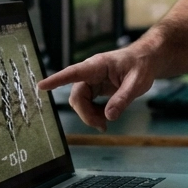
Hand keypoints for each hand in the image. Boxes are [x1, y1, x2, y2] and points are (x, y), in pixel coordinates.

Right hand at [37, 46, 156, 130]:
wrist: (146, 60)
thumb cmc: (141, 65)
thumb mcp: (137, 83)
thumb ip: (123, 99)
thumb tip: (108, 117)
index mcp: (97, 65)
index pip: (73, 72)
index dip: (57, 80)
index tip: (41, 86)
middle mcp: (90, 73)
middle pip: (77, 96)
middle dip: (86, 113)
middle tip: (102, 126)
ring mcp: (91, 81)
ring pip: (80, 102)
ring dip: (90, 115)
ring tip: (106, 123)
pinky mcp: (95, 88)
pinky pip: (87, 104)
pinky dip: (94, 114)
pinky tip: (106, 117)